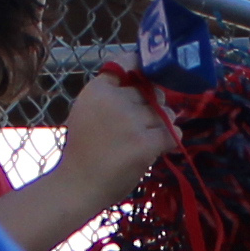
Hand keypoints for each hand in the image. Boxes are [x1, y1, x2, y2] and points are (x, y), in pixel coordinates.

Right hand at [47, 69, 175, 198]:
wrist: (78, 185)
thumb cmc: (83, 151)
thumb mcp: (86, 112)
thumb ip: (109, 96)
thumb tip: (145, 84)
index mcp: (96, 90)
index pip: (126, 65)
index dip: (141, 69)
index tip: (147, 79)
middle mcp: (114, 100)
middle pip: (150, 93)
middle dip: (152, 107)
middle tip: (141, 126)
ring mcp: (131, 121)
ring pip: (164, 113)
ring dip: (161, 126)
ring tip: (145, 140)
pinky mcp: (145, 142)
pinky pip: (171, 133)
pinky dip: (170, 140)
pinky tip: (162, 147)